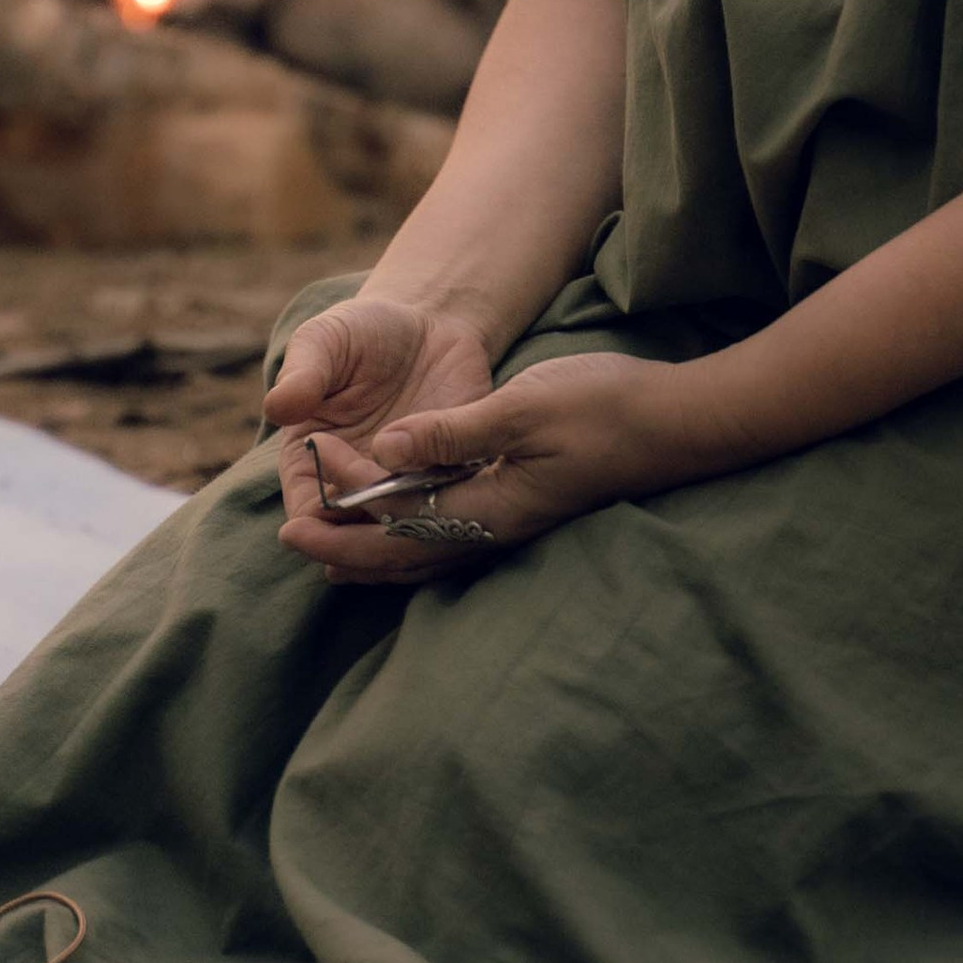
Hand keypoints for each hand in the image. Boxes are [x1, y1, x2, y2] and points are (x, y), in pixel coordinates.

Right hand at [264, 297, 496, 553]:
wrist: (428, 323)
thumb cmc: (360, 332)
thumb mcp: (325, 341)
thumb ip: (303, 373)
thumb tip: (277, 406)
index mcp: (310, 463)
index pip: (306, 515)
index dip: (318, 517)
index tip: (334, 493)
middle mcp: (356, 486)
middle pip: (357, 536)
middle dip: (370, 525)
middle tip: (387, 485)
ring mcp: (405, 486)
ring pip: (407, 528)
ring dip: (416, 516)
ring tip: (424, 474)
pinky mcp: (453, 476)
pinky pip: (455, 504)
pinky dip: (457, 502)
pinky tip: (460, 474)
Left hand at [274, 348, 695, 583]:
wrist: (677, 424)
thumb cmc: (605, 408)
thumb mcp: (524, 408)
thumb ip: (453, 432)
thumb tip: (388, 448)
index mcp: (488, 507)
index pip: (397, 513)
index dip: (346, 494)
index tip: (308, 462)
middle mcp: (493, 528)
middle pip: (402, 553)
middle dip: (342, 544)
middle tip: (286, 531)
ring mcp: (510, 525)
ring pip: (425, 555)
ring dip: (370, 552)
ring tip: (325, 550)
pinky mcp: (521, 512)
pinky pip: (449, 540)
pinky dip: (408, 541)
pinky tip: (398, 531)